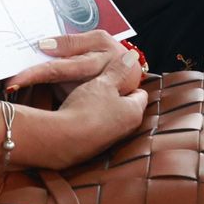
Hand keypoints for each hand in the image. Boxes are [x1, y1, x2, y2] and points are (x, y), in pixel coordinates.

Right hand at [3, 32, 147, 167]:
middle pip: (124, 106)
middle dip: (113, 95)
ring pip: (108, 116)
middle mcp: (126, 128)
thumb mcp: (103, 82)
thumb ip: (118, 69)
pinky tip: (76, 112)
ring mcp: (110, 139)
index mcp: (134, 111)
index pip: (140, 93)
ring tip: (86, 97)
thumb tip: (132, 57)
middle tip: (100, 84)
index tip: (116, 75)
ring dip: (100, 107)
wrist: (64, 139)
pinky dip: (88, 119)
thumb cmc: (87, 108)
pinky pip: (94, 127)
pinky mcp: (93, 145)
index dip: (129, 82)